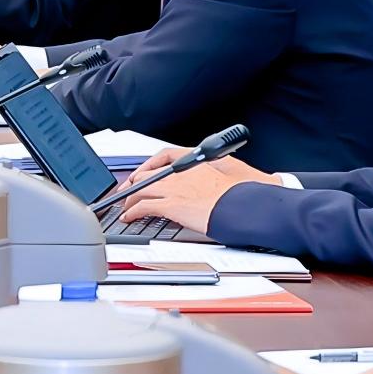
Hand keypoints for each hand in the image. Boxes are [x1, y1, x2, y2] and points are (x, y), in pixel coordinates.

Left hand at [135, 156, 265, 228]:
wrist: (246, 206)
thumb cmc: (245, 194)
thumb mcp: (232, 176)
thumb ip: (218, 176)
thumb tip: (219, 185)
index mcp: (197, 163)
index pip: (165, 156)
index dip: (149, 166)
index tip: (145, 173)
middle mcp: (182, 172)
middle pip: (148, 173)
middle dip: (135, 183)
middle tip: (128, 192)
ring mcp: (175, 187)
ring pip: (141, 189)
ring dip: (130, 198)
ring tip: (126, 206)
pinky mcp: (171, 204)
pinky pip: (143, 206)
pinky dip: (132, 211)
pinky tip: (129, 217)